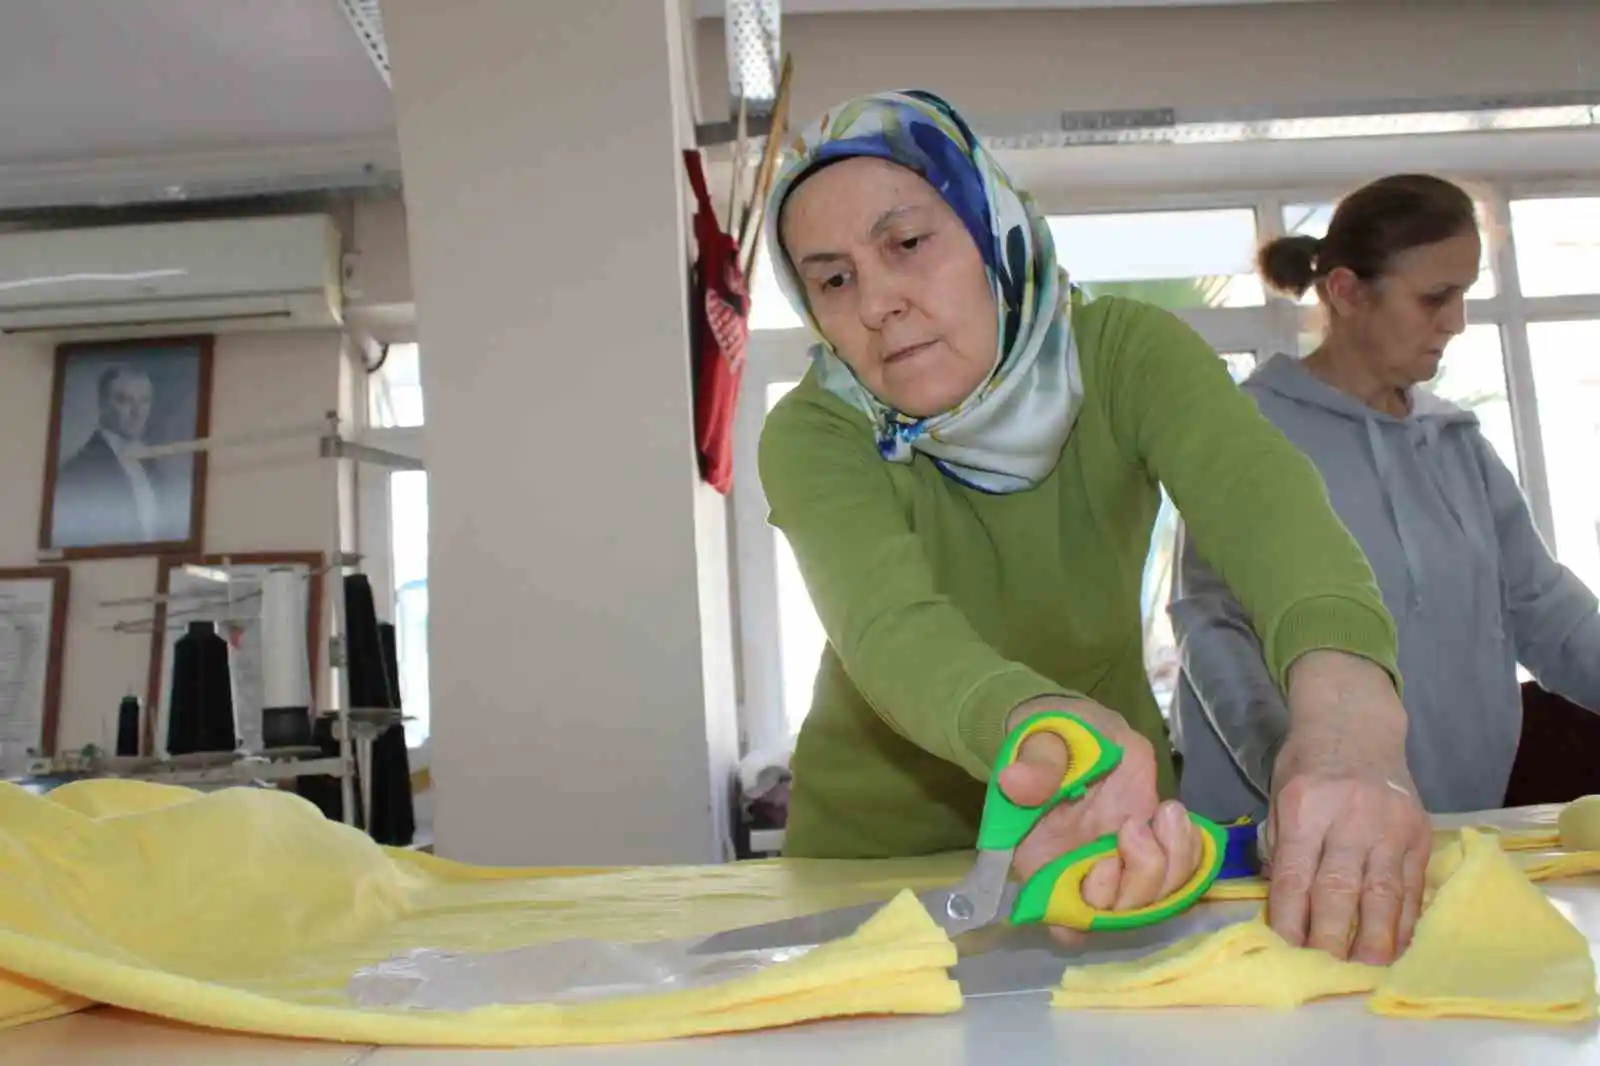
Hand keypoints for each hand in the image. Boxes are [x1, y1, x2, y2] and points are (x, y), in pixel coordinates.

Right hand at [998, 698, 1203, 945]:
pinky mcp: (1151, 844)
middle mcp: (1083, 872)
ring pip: (1156, 897)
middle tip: (1135, 824)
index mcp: (1043, 859)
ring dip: (1171, 863)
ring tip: (1165, 812)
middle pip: (1119, 914)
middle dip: (1141, 880)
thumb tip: (1015, 782)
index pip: (1063, 920)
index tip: (1104, 863)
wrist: (1077, 727)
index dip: (1090, 909)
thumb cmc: (1048, 737)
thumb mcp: (1038, 741)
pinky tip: (1176, 815)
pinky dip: (1187, 851)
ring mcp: (1121, 860)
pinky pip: (1179, 870)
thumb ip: (1034, 765)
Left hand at [1264, 652, 1430, 964]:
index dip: (1291, 916)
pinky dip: (1405, 920)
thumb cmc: (1309, 765)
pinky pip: (1412, 886)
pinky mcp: (1419, 834)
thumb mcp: (1279, 794)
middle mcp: (1351, 817)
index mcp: (1306, 806)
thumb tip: (1280, 900)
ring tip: (1367, 970)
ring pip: (1384, 892)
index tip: (1286, 948)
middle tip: (1325, 969)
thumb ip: (1279, 845)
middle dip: (1332, 934)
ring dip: (1376, 937)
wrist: (1358, 726)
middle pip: (1341, 887)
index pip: (1296, 873)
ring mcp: (1390, 826)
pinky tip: (1398, 945)